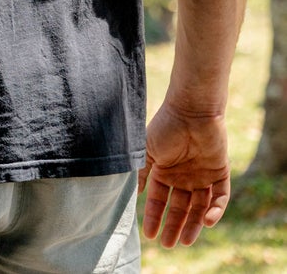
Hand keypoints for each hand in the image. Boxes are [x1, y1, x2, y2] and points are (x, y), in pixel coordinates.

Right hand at [140, 100, 231, 247]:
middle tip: (168, 245)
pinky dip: (216, 210)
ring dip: (194, 224)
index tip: (149, 235)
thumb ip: (142, 173)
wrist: (190, 111)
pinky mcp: (220, 173)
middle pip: (180, 207)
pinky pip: (220, 197)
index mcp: (164, 171)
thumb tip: (136, 194)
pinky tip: (207, 221)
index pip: (159, 200)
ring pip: (200, 207)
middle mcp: (183, 177)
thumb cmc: (164, 128)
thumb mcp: (147, 152)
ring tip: (185, 241)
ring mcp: (202, 176)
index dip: (154, 217)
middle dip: (173, 225)